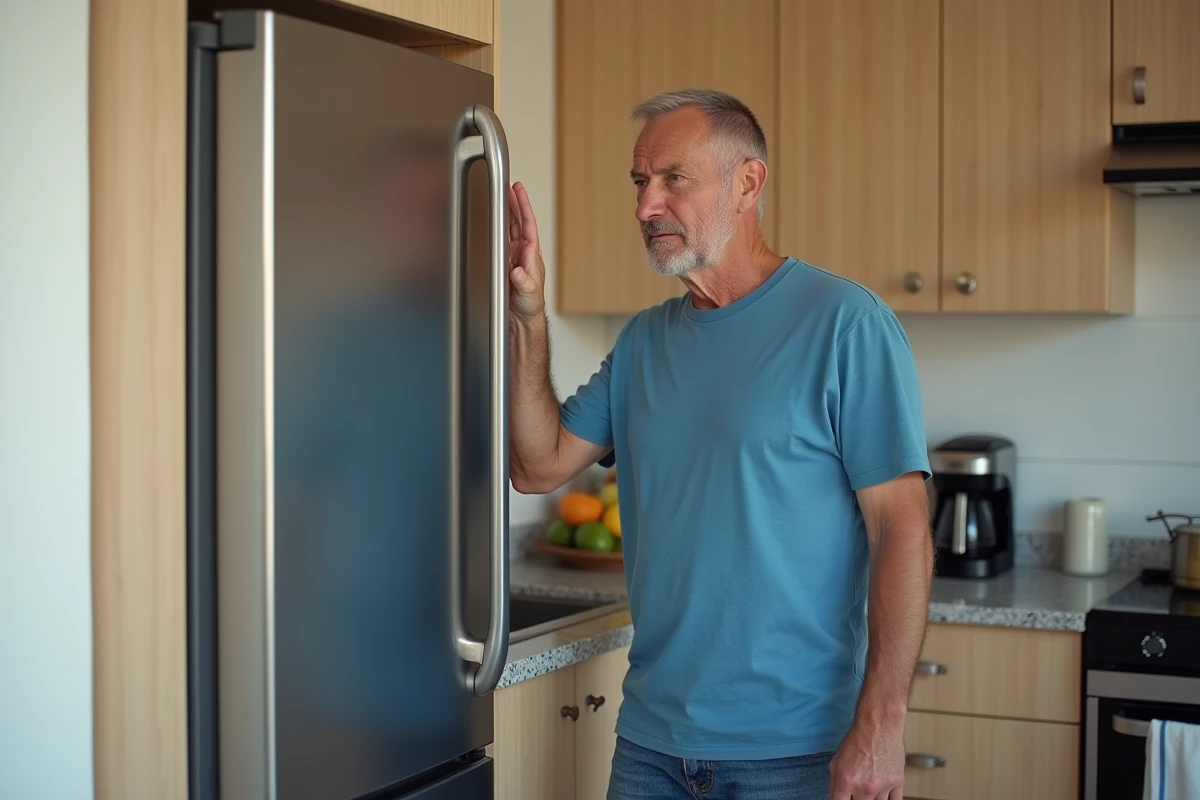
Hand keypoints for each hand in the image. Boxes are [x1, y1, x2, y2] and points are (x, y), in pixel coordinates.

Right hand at [507, 181, 546, 319]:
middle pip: (519, 222)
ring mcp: (514, 256)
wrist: (522, 318)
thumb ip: (523, 282)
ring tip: (504, 195)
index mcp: (532, 255)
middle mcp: (524, 252)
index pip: (528, 225)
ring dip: (508, 212)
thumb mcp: (529, 293)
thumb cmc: (530, 305)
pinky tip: (495, 217)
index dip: (523, 207)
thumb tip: (517, 271)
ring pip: (510, 228)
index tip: (519, 191)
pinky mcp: (505, 262)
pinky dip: (499, 226)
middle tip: (511, 186)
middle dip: (515, 203)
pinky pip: (502, 239)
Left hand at [828, 717, 905, 799]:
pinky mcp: (897, 783)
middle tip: (858, 791)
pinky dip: (888, 799)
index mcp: (846, 782)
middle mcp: (864, 787)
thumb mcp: (836, 762)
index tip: (845, 799)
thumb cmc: (857, 740)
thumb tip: (836, 799)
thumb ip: (835, 785)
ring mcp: (882, 787)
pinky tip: (883, 793)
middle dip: (857, 799)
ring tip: (870, 786)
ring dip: (873, 799)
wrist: (879, 726)